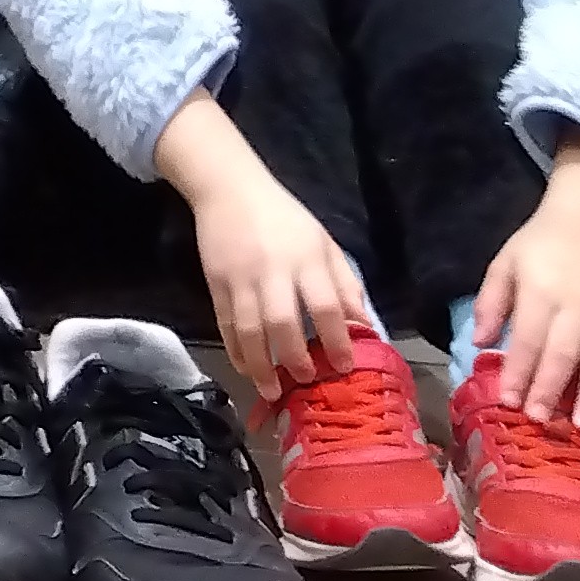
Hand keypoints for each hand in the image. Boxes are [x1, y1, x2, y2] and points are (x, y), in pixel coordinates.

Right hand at [191, 168, 373, 393]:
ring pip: (249, 329)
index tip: (345, 366)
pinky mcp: (215, 283)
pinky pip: (224, 324)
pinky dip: (235, 350)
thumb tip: (364, 327)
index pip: (325, 305)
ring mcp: (239, 279)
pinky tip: (246, 369)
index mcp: (305, 260)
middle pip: (282, 322)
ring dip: (260, 364)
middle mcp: (272, 271)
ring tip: (271, 390)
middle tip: (305, 381)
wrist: (228, 190)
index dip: (337, 339)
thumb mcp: (323, 243)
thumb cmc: (285, 218)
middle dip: (294, 358)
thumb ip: (345, 284)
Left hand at [477, 141, 579, 428]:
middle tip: (539, 422)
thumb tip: (478, 342)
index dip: (518, 372)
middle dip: (550, 391)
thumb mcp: (505, 262)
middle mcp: (576, 309)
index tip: (508, 402)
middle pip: (563, 355)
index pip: (527, 339)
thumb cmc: (541, 243)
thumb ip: (491, 302)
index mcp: (540, 293)